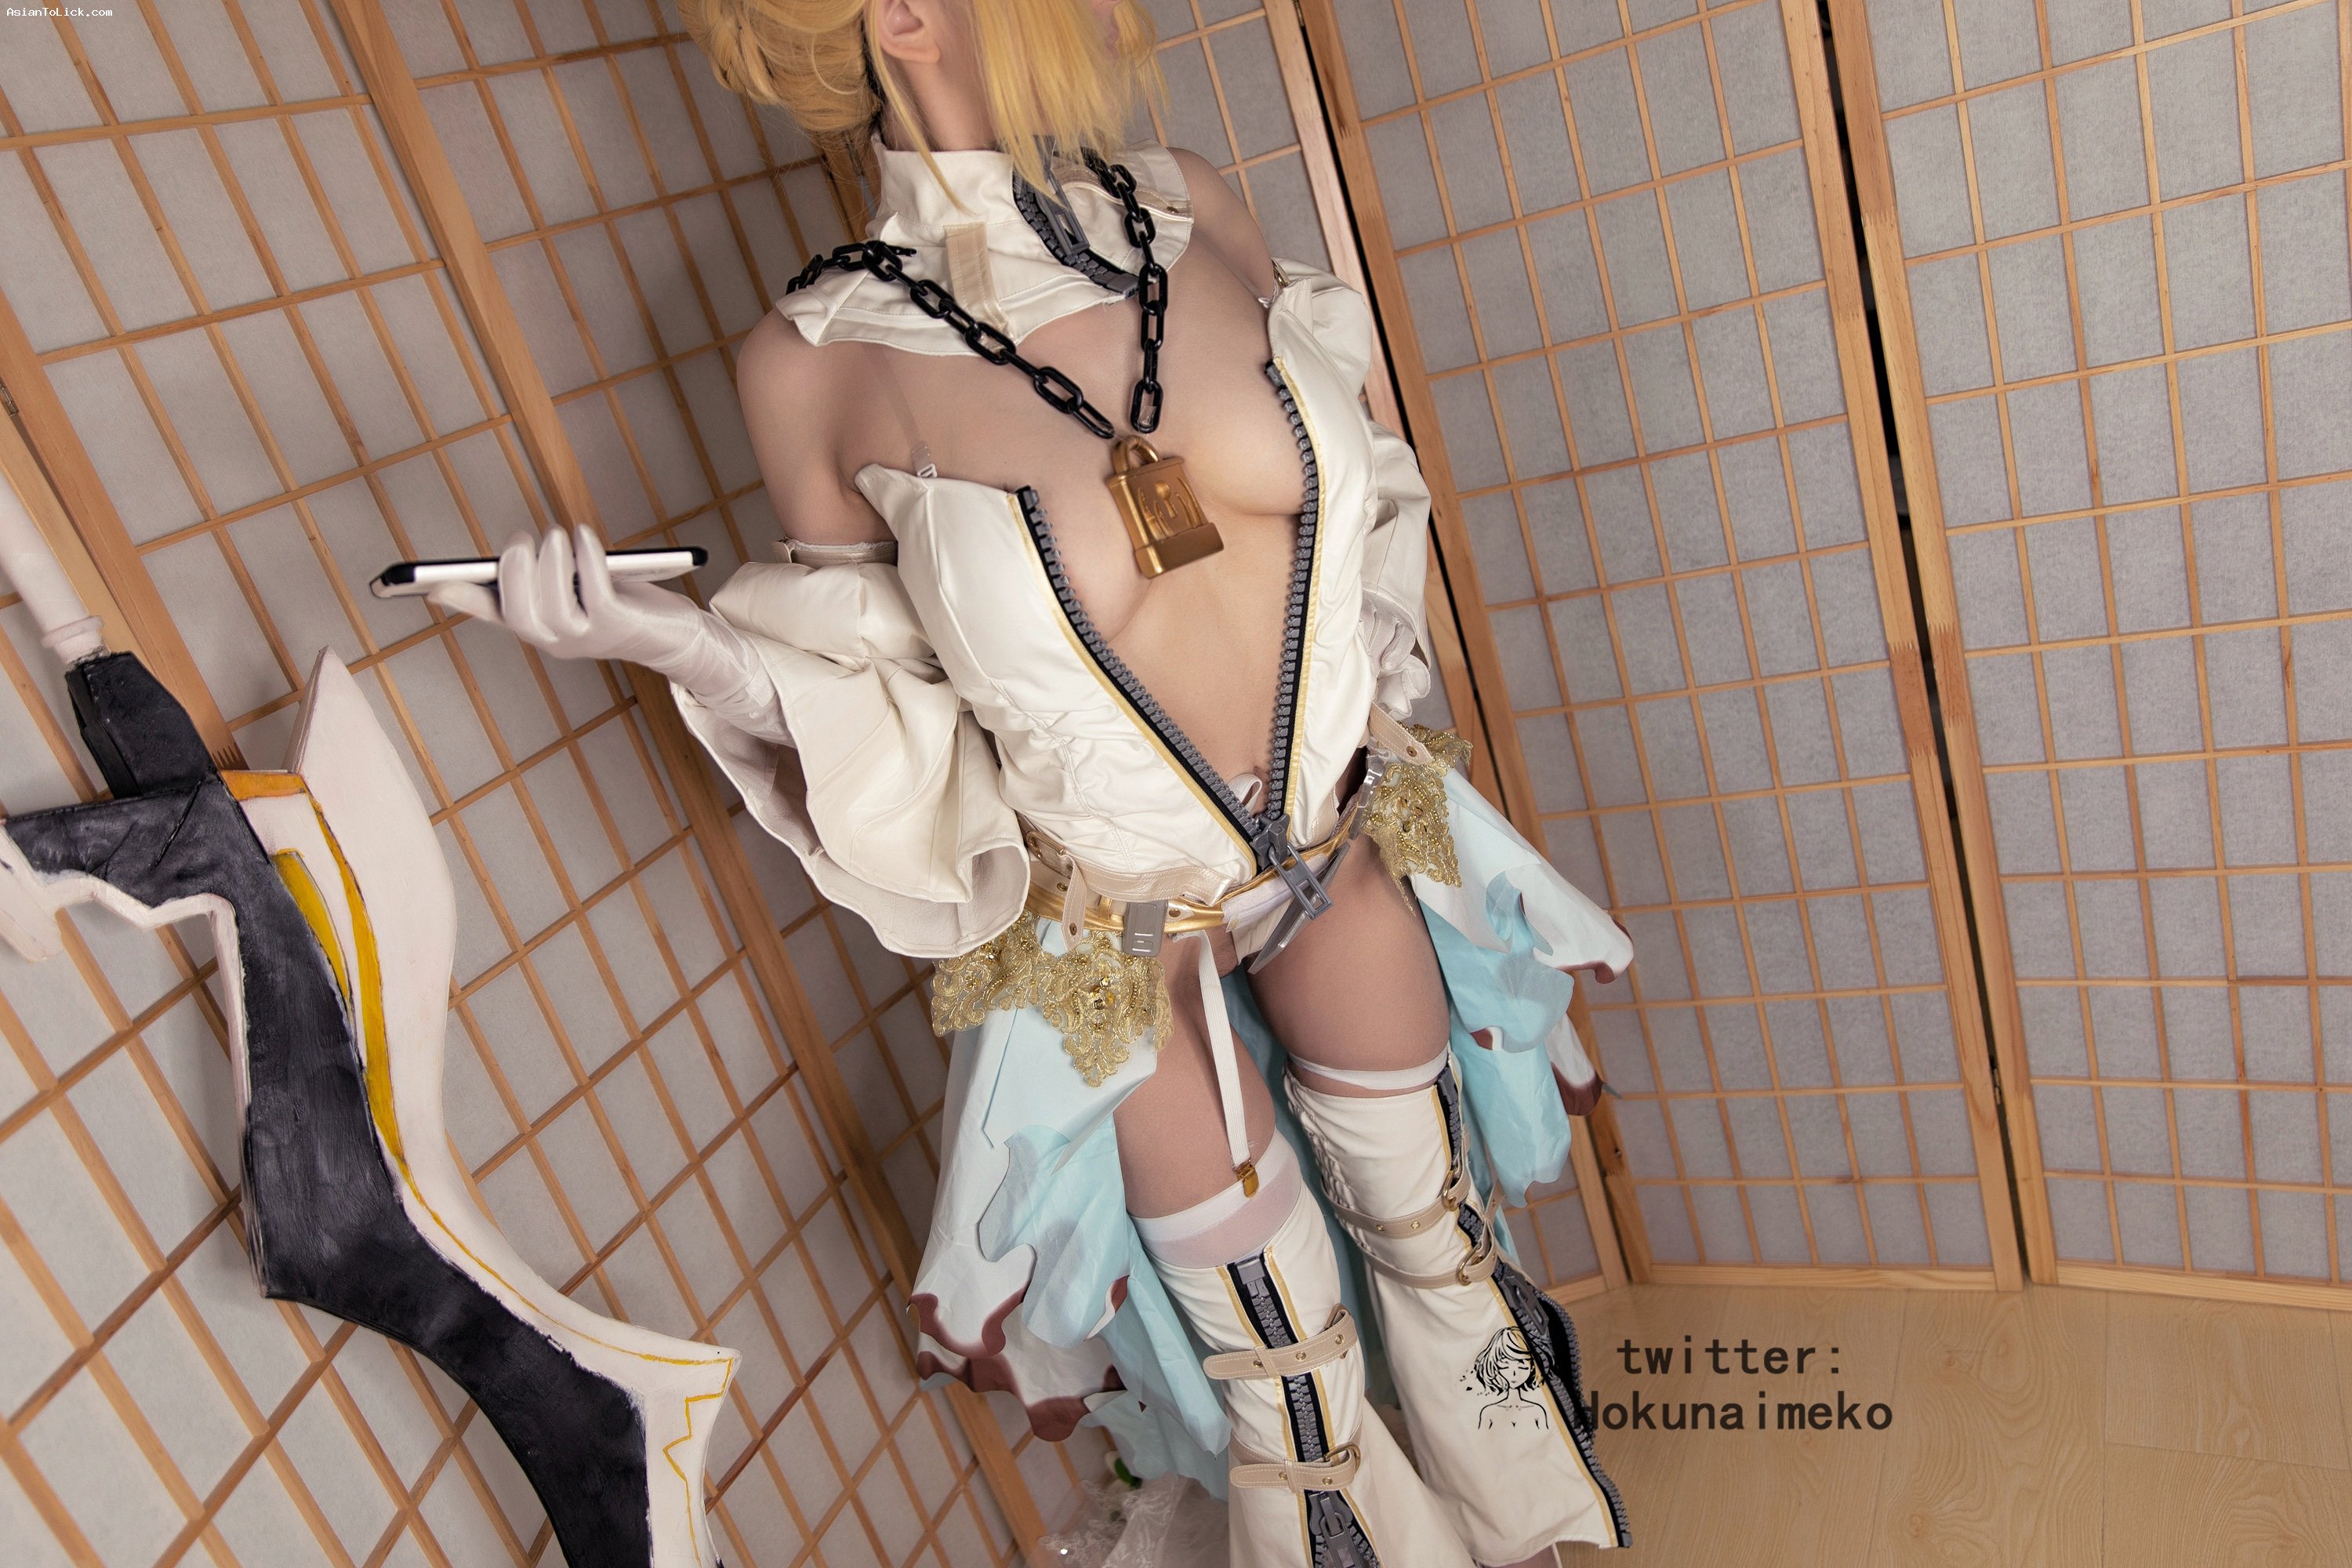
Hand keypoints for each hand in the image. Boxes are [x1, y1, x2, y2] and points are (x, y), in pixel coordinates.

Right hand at [428, 526, 710, 675]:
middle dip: (514, 571)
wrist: (673, 635)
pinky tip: (585, 536)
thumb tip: (508, 556)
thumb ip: (540, 580)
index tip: (431, 584)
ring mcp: (586, 637)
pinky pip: (595, 593)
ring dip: (551, 563)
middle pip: (518, 613)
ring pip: (553, 607)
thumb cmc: (618, 604)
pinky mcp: (617, 626)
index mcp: (539, 626)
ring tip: (558, 534)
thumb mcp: (574, 591)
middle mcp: (556, 639)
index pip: (494, 615)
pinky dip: (586, 559)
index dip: (462, 600)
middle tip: (523, 537)